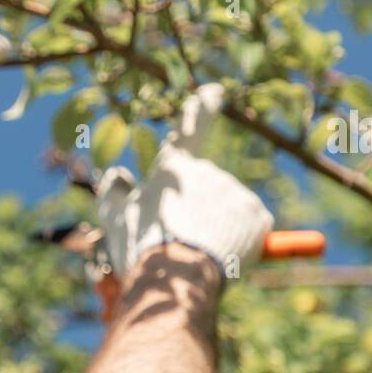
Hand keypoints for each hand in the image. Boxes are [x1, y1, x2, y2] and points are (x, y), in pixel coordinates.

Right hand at [96, 83, 272, 279]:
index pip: (192, 128)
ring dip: (219, 227)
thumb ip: (113, 192)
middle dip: (201, 209)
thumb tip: (119, 175)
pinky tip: (221, 255)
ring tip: (199, 254)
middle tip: (183, 241)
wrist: (175, 280)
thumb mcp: (115, 220)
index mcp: (174, 167)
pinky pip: (251, 226)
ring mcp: (236, 192)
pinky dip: (240, 240)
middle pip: (209, 189)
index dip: (203, 108)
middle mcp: (208, 171)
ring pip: (229, 210)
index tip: (215, 92)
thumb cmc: (141, 248)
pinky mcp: (257, 216)